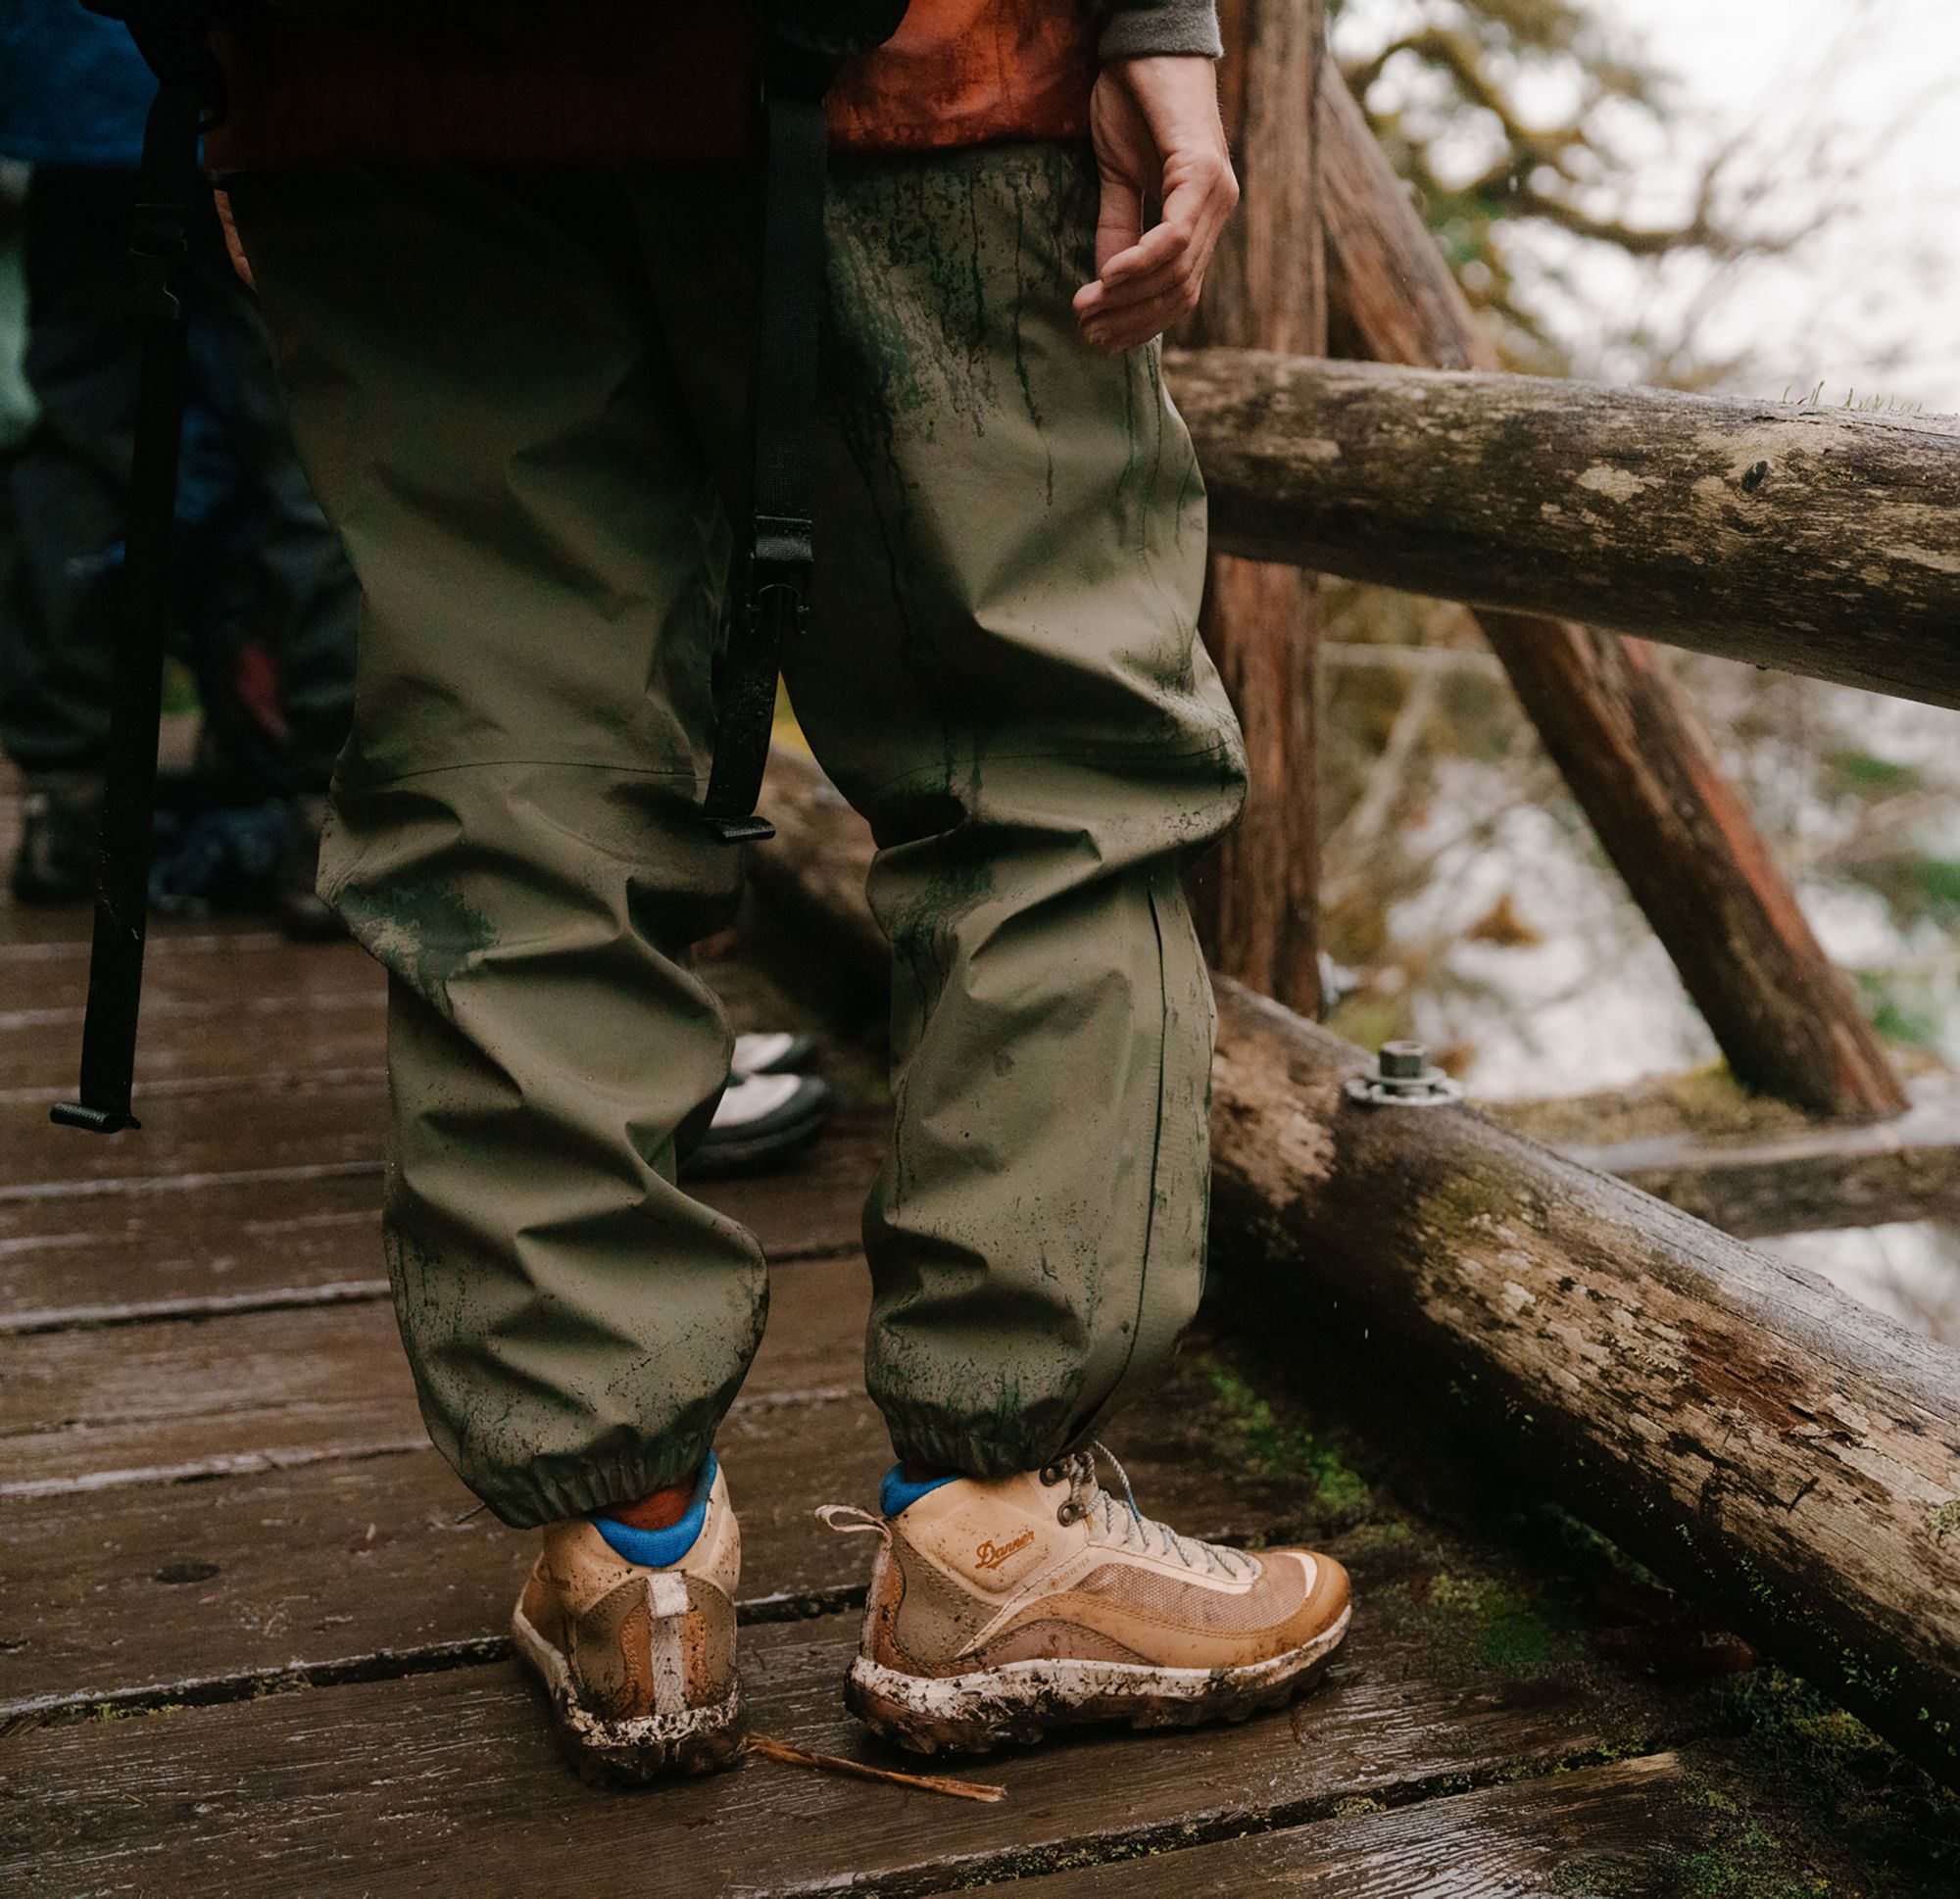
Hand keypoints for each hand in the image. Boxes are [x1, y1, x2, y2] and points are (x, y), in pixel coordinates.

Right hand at [1074, 56, 1238, 354]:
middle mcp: (1219, 209)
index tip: (1098, 340)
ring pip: (1179, 273)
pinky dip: (1141, 262)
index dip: (1139, 324)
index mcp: (1203, 216)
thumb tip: (1105, 286)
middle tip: (1086, 332)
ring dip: (1128, 298)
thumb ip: (1118, 230)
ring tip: (1085, 308)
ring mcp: (1217, 193)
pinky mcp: (1203, 172)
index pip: (1180, 292)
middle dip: (1130, 321)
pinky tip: (1107, 277)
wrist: (1145, 40)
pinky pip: (1175, 236)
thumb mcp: (1118, 177)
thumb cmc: (1133, 101)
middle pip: (1180, 293)